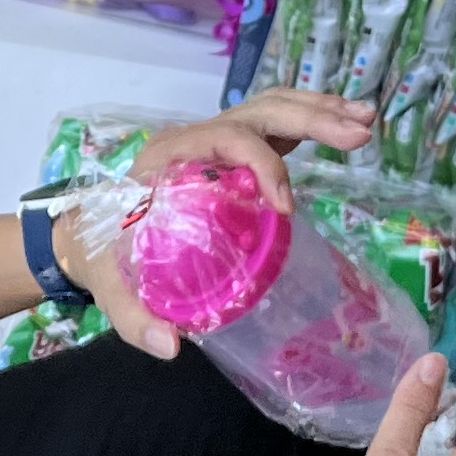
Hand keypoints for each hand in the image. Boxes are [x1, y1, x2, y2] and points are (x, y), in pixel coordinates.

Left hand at [56, 90, 377, 358]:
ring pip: (273, 109)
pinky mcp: (232, 152)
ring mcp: (216, 141)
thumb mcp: (110, 285)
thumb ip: (134, 317)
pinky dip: (313, 123)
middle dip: (313, 119)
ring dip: (321, 111)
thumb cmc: (103, 254)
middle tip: (360, 136)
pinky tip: (347, 130)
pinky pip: (275, 128)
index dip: (262, 164)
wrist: (89, 233)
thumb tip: (172, 345)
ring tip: (366, 123)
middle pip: (261, 111)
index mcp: (169, 156)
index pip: (226, 138)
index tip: (286, 207)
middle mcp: (195, 138)